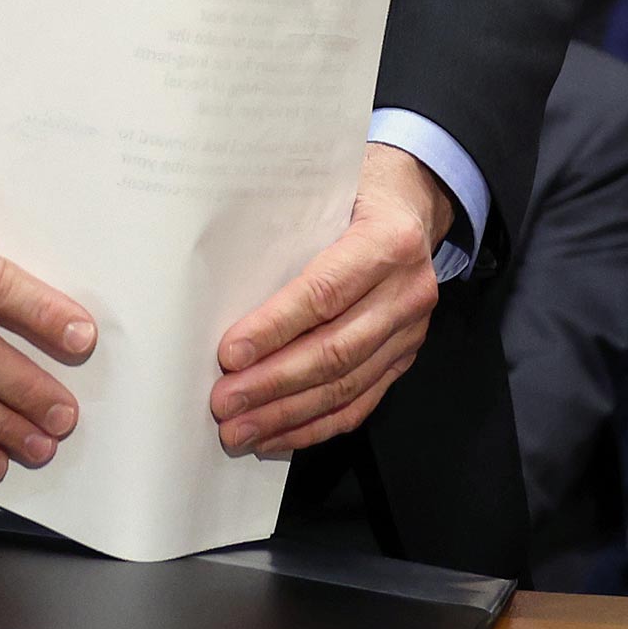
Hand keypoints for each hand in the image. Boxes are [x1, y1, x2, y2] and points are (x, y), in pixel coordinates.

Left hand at [208, 144, 449, 459]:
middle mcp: (408, 290)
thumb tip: (216, 282)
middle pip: (335, 349)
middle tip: (224, 403)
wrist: (411, 203)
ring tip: (239, 430)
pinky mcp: (405, 357)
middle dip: (273, 382)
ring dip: (288, 413)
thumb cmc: (352, 194)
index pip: (325, 293)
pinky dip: (315, 426)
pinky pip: (361, 403)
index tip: (230, 354)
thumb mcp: (325, 192)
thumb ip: (287, 229)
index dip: (275, 327)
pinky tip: (276, 435)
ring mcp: (411, 331)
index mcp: (387, 241)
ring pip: (346, 385)